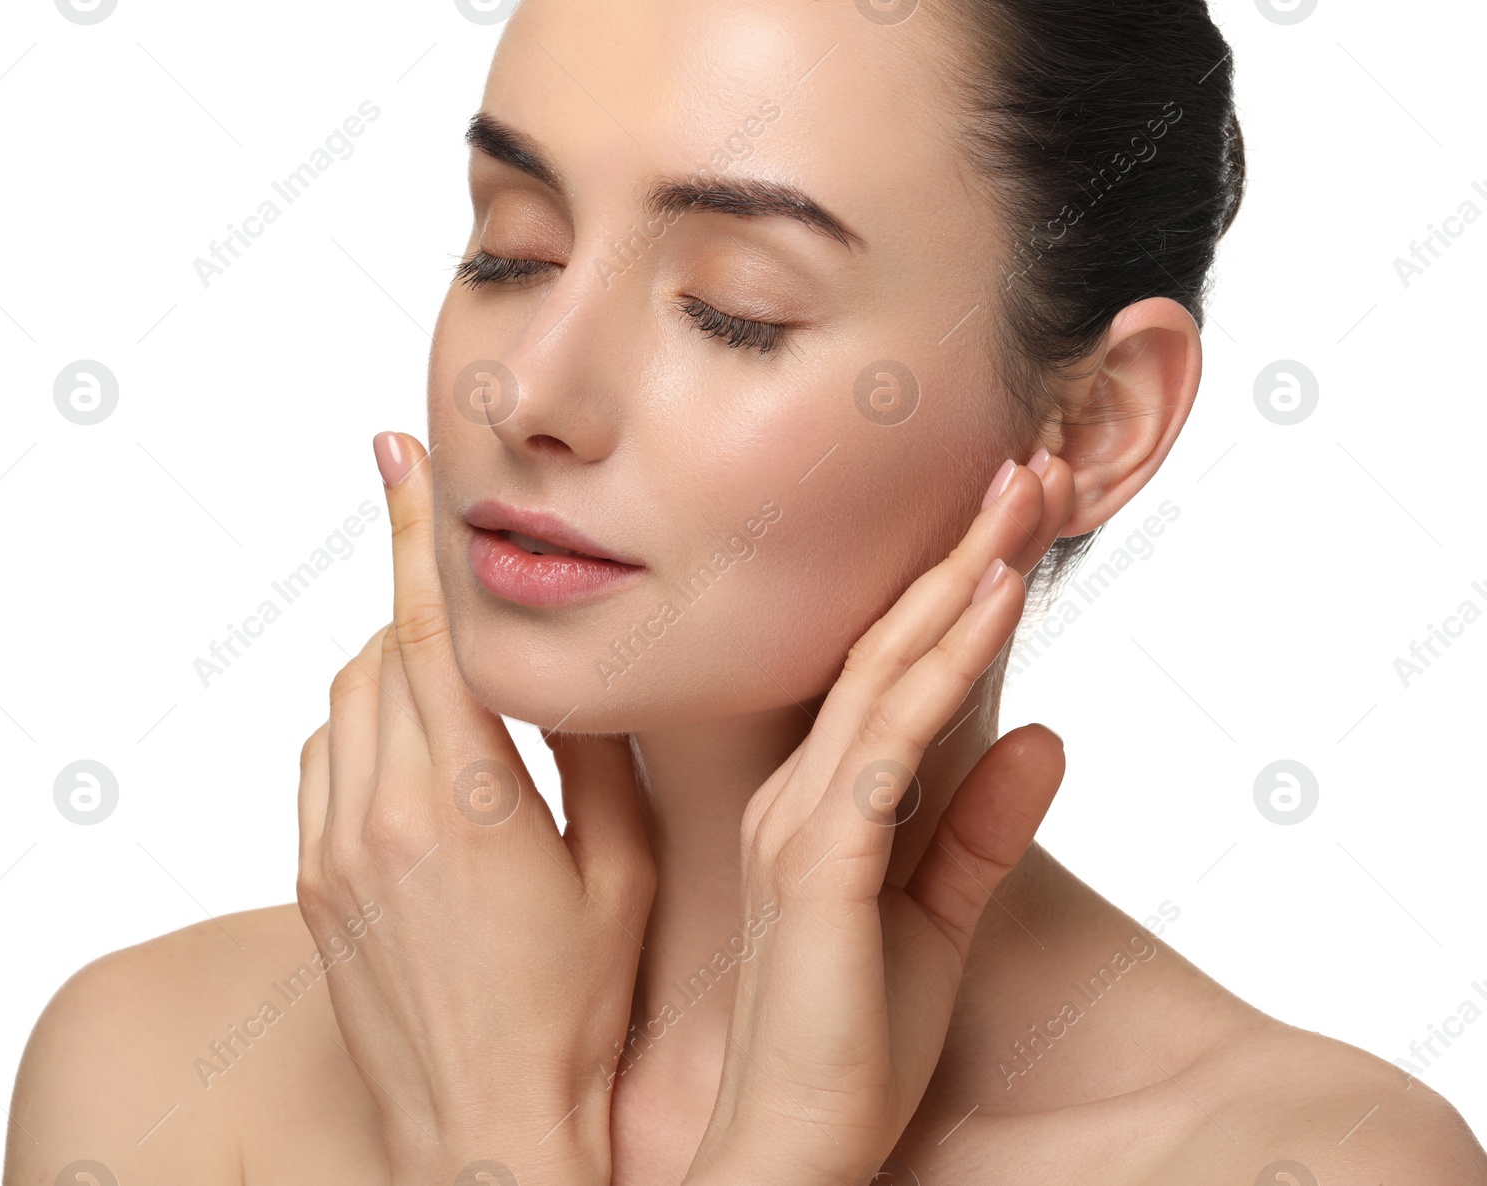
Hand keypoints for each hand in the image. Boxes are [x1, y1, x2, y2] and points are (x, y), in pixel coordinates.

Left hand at [295, 431, 656, 1185]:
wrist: (485, 1130)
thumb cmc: (572, 1015)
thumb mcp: (621, 878)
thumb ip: (593, 762)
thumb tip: (573, 675)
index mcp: (467, 802)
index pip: (428, 630)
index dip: (411, 532)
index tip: (396, 454)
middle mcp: (381, 815)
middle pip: (380, 655)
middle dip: (419, 607)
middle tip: (470, 600)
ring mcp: (332, 853)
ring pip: (341, 705)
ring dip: (392, 671)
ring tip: (457, 693)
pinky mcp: (311, 887)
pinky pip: (317, 767)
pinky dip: (359, 732)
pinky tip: (414, 761)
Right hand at [685, 452, 1073, 1185]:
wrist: (789, 1154)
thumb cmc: (851, 1054)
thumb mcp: (939, 927)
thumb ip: (982, 831)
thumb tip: (1047, 734)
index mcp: (817, 807)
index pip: (890, 673)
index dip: (953, 591)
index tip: (1012, 522)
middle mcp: (797, 795)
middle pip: (888, 647)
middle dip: (962, 551)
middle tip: (1026, 465)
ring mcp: (800, 822)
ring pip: (890, 671)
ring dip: (964, 577)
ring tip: (1026, 496)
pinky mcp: (819, 863)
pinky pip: (894, 741)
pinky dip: (948, 661)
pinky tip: (997, 596)